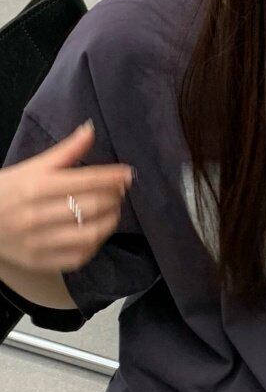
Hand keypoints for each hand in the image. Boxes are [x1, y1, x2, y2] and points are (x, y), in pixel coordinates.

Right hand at [0, 121, 133, 272]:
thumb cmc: (9, 190)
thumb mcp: (32, 167)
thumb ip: (64, 152)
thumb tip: (91, 129)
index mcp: (35, 186)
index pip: (84, 180)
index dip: (111, 177)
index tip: (128, 174)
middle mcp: (36, 215)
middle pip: (90, 207)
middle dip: (112, 198)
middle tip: (120, 192)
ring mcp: (39, 241)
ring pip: (89, 234)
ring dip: (109, 221)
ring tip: (113, 211)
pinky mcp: (41, 261)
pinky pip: (79, 256)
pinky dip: (95, 244)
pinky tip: (97, 231)